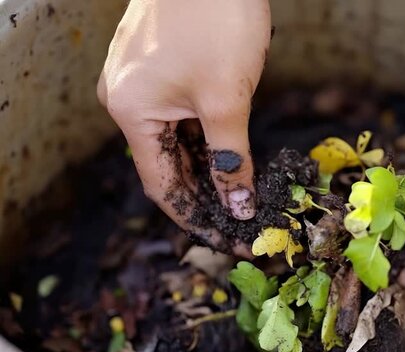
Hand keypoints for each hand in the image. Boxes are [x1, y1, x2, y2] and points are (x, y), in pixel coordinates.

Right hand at [97, 0, 270, 251]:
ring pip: (176, 140)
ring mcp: (141, 81)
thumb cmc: (217, 22)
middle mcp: (126, 99)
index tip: (222, 237)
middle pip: (167, 163)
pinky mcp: (160, 68)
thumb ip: (232, 158)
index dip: (193, 215)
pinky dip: (204, 137)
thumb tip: (239, 205)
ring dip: (206, 166)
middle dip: (204, 193)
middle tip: (238, 218)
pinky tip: (228, 155)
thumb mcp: (227, 100)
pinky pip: (181, 116)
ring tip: (238, 194)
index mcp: (130, 111)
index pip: (161, 183)